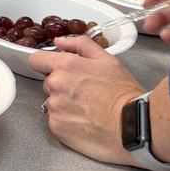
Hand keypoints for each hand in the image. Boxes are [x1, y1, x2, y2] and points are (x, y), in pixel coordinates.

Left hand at [28, 34, 142, 164]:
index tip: (54, 70)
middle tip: (85, 93)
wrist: (134, 125)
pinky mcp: (56, 128)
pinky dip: (67, 122)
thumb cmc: (123, 93)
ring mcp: (54, 108)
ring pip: (52, 103)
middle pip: (48, 83)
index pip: (36, 60)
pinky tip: (85, 122)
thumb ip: (80, 45)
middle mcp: (56, 86)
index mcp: (65, 66)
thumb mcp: (107, 60)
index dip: (45, 64)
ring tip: (88, 110)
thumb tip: (59, 42)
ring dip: (65, 105)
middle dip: (62, 86)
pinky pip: (56, 121)